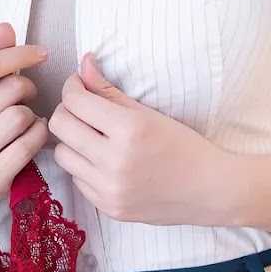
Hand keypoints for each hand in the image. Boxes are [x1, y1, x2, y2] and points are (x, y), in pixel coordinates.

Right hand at [0, 22, 50, 208]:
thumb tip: (5, 26)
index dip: (20, 55)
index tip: (41, 54)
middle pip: (10, 90)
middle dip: (27, 88)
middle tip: (27, 95)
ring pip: (21, 116)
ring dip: (32, 114)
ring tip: (26, 118)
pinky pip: (28, 144)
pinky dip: (38, 135)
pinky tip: (33, 133)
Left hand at [46, 52, 235, 225]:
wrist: (210, 190)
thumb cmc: (184, 146)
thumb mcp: (149, 113)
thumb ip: (109, 90)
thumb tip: (83, 63)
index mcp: (129, 129)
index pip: (75, 101)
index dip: (72, 87)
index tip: (79, 85)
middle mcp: (115, 161)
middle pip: (60, 126)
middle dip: (67, 111)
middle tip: (82, 109)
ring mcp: (110, 188)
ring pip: (62, 155)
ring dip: (72, 142)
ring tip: (93, 137)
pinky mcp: (108, 208)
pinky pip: (77, 180)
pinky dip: (85, 168)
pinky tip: (105, 163)